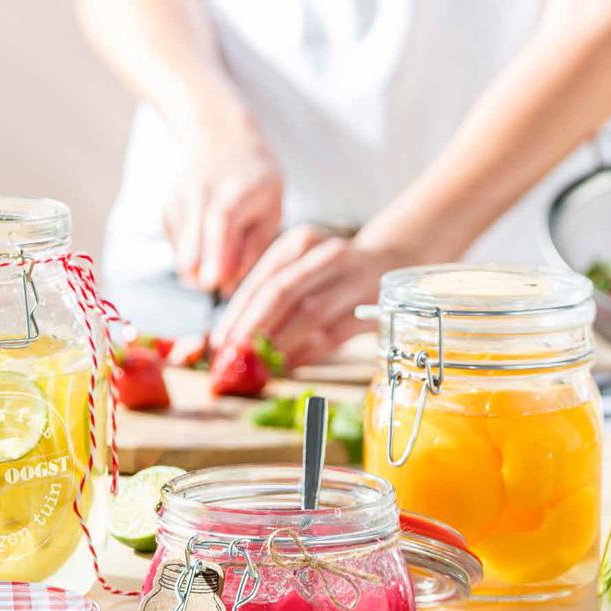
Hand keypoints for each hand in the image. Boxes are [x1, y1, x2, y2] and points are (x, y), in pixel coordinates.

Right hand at [163, 127, 282, 293]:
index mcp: (234, 193)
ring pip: (184, 262)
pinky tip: (209, 237)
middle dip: (209, 280)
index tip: (215, 283)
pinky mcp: (166, 214)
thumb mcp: (272, 209)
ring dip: (204, 270)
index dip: (215, 258)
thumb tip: (228, 285)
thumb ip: (253, 247)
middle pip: (192, 256)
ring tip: (226, 250)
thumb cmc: (255, 180)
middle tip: (229, 281)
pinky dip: (196, 257)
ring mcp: (178, 206)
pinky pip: (180, 254)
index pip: (219, 226)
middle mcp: (200, 198)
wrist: (219, 138)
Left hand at [210, 224, 403, 366]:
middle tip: (235, 357)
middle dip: (254, 329)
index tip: (220, 341)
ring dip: (281, 344)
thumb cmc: (331, 273)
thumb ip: (271, 296)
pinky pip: (335, 333)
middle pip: (281, 293)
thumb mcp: (301, 269)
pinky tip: (291, 366)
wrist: (390, 260)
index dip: (237, 314)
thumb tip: (234, 339)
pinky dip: (310, 353)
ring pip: (310, 314)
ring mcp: (353, 278)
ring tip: (260, 366)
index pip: (261, 280)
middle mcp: (326, 255)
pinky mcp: (373, 304)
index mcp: (299, 242)